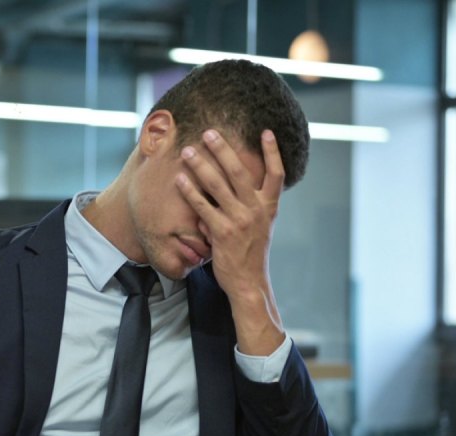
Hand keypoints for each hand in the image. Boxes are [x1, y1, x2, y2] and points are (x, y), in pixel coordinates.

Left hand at [175, 129, 284, 354]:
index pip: (276, 174)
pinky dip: (190, 191)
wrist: (249, 283)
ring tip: (188, 151)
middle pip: (240, 171)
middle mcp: (257, 210)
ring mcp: (240, 220)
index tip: (266, 132)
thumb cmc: (250, 255)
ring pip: (218, 185)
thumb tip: (232, 191)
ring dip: (201, 165)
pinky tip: (179, 180)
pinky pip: (203, 206)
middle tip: (209, 133)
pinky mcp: (222, 232)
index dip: (273, 152)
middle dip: (223, 149)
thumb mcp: (260, 228)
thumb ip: (250, 207)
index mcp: (269, 208)